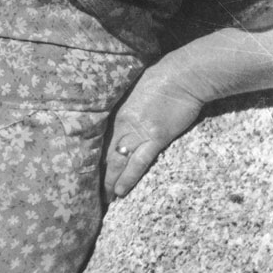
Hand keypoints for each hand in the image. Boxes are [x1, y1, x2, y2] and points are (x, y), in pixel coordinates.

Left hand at [104, 64, 202, 200]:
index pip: (101, 140)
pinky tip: (121, 190)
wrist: (184, 76)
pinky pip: (139, 162)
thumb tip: (122, 118)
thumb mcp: (135, 90)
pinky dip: (129, 178)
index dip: (95, 157)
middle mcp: (124, 124)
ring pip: (119, 161)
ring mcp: (139, 132)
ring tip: (107, 197)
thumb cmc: (162, 77)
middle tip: (93, 191)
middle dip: (100, 173)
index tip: (89, 170)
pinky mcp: (157, 138)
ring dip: (111, 180)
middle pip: (107, 153)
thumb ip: (126, 106)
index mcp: (117, 112)